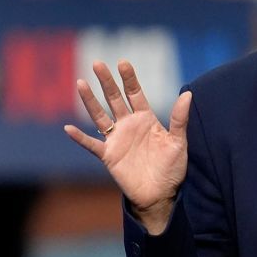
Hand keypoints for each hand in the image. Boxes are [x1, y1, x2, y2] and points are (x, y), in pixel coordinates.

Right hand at [65, 60, 190, 234]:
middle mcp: (128, 125)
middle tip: (97, 63)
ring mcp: (117, 139)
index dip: (129, 78)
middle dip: (106, 82)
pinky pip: (92, 144)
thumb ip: (179, 119)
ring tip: (81, 83)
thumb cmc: (172, 168)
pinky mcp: (108, 155)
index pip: (135, 93)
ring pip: (100, 116)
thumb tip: (188, 94)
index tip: (123, 62)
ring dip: (90, 101)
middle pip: (114, 99)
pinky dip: (80, 138)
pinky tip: (69, 129)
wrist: (161, 194)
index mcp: (146, 119)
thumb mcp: (178, 142)